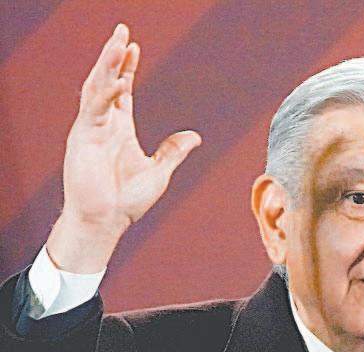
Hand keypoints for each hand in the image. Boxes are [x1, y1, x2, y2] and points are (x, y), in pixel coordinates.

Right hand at [47, 24, 200, 272]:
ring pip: (96, 87)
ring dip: (106, 65)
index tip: (134, 47)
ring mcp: (91, 129)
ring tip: (116, 43)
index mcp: (120, 129)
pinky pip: (93, 109)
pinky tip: (117, 81)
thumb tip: (195, 137)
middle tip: (122, 31)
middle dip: (114, 56)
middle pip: (107, 81)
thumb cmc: (128, 201)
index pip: (122, 90)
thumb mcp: (159, 172)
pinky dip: (104, 94)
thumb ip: (173, 152)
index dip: (127, 68)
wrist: (107, 221)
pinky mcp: (83, 138)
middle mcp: (104, 124)